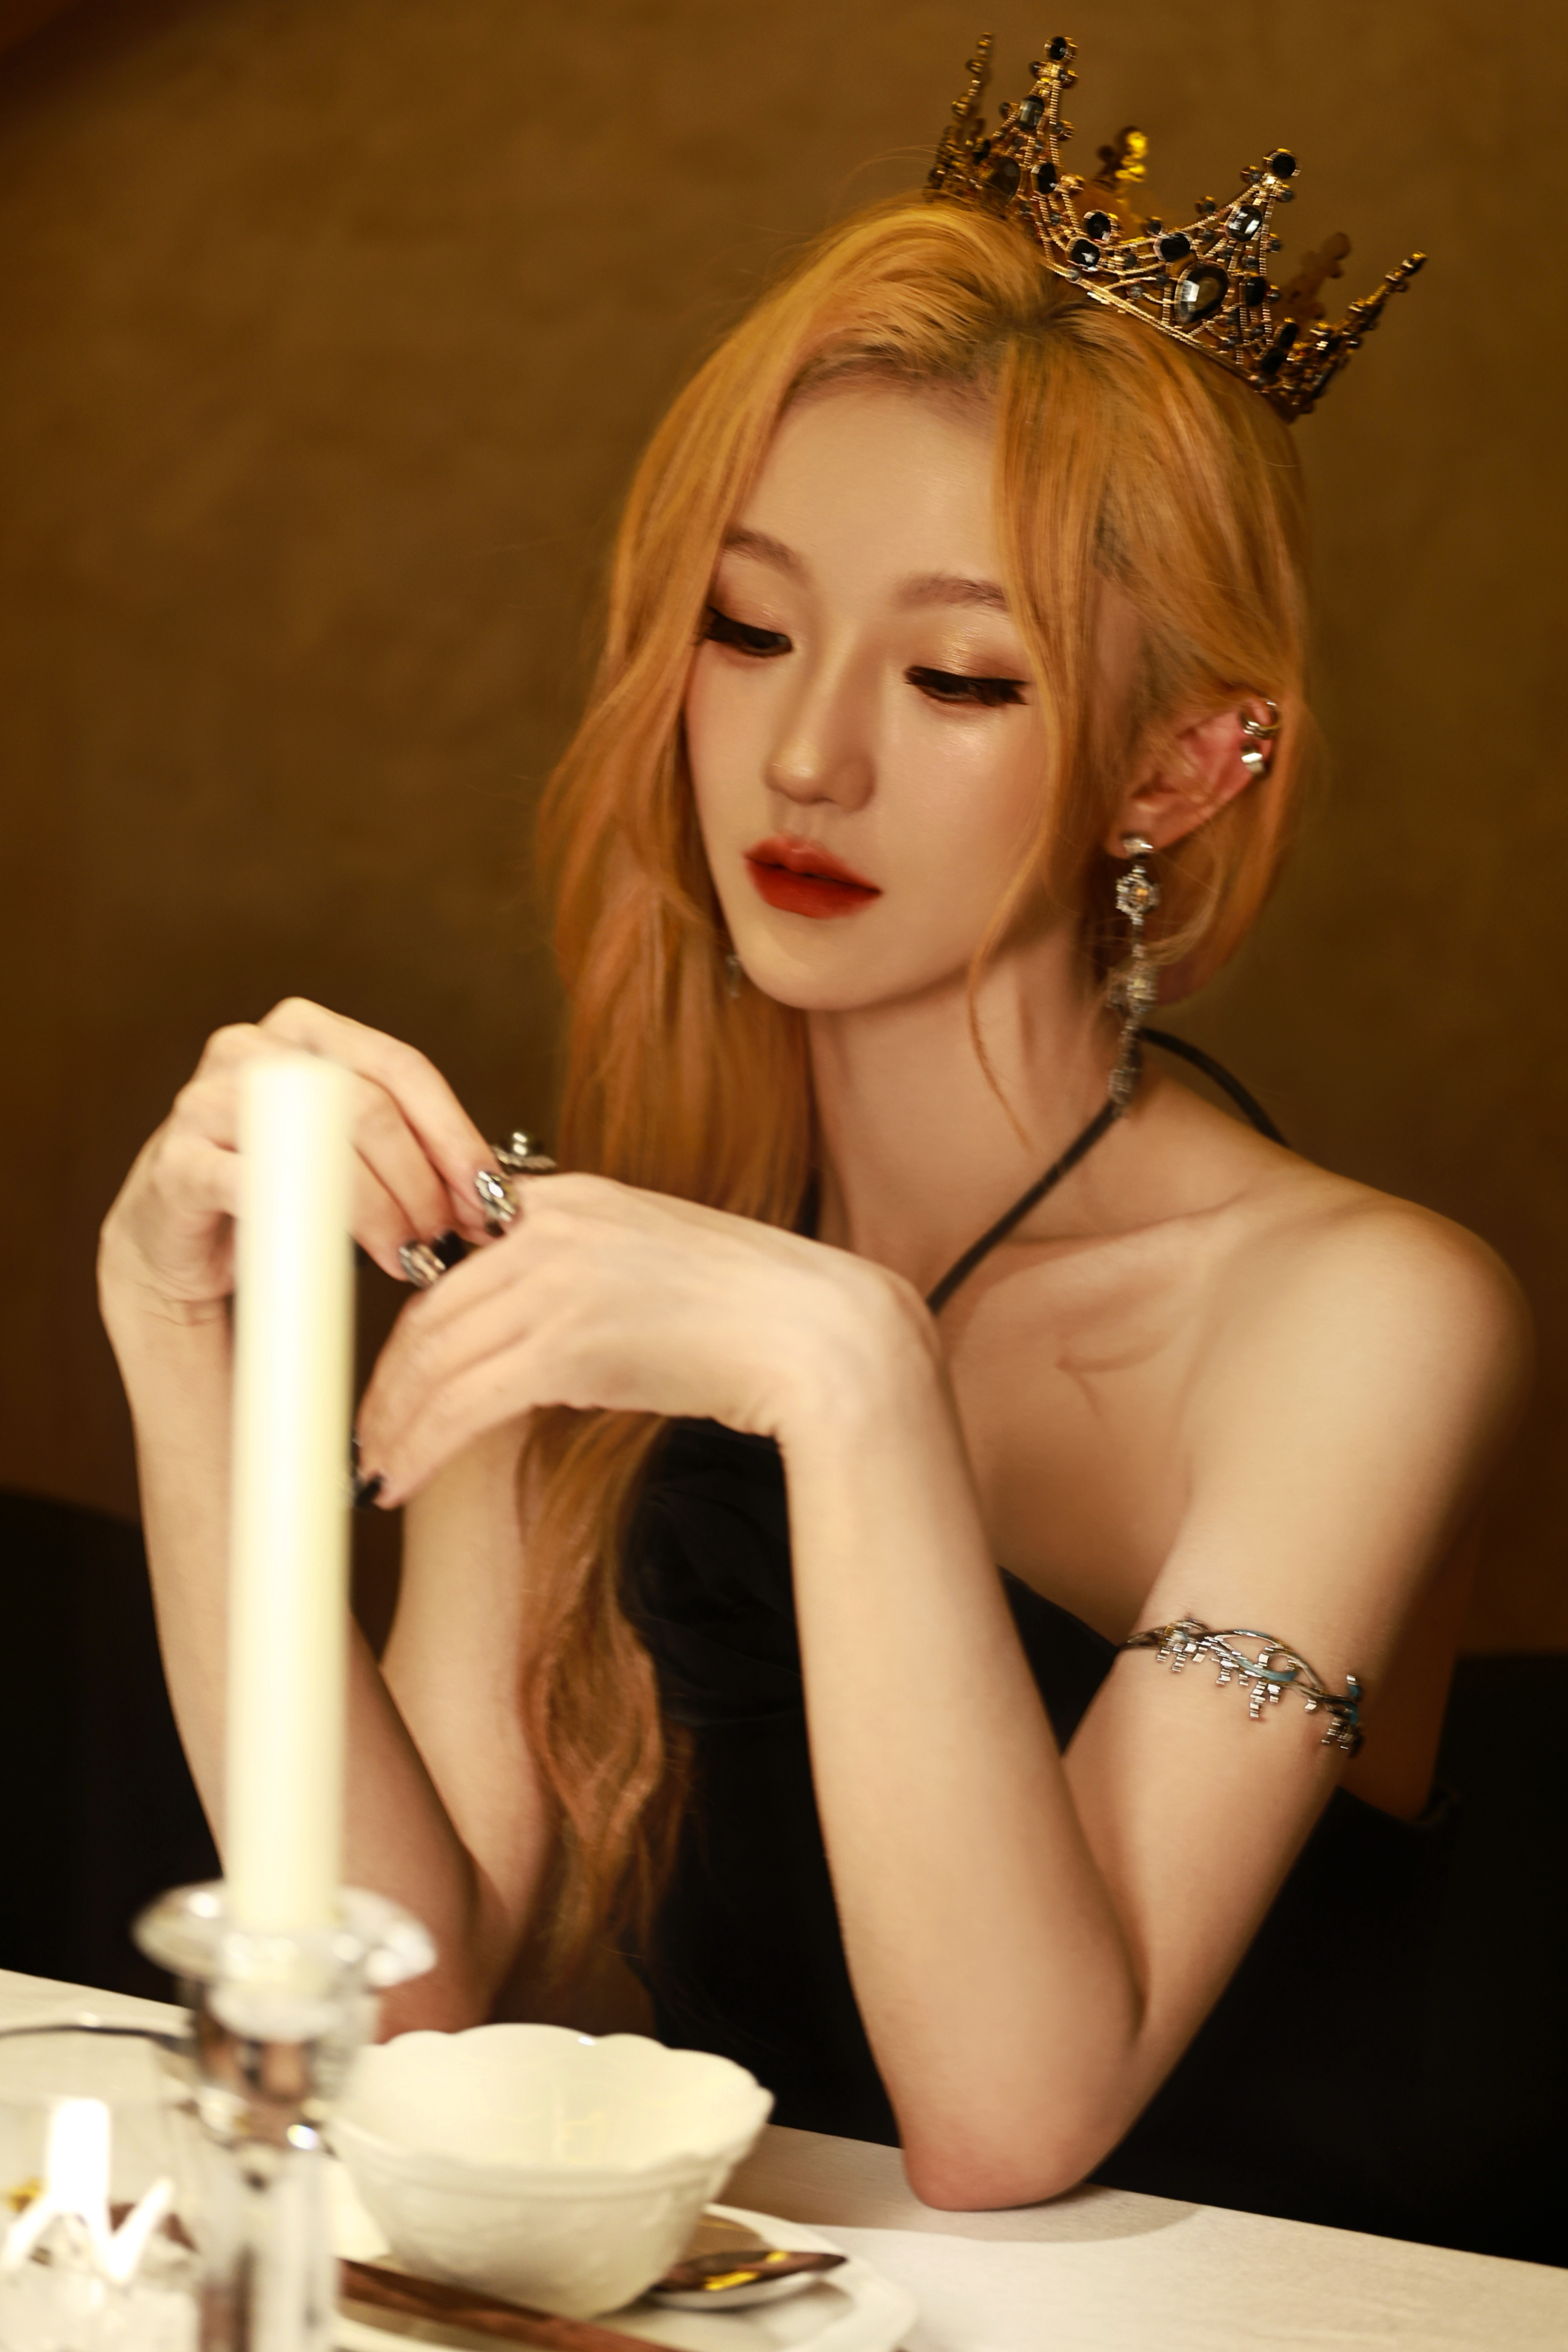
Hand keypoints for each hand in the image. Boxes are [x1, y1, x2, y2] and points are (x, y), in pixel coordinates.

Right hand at [99, 999, 495, 1320]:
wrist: (184, 1239)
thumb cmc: (280, 1189)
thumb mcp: (357, 1157)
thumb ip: (414, 1156)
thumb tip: (494, 1196)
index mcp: (306, 1032)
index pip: (403, 1068)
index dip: (456, 1134)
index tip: (491, 1195)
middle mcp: (252, 1049)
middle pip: (369, 1105)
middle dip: (424, 1180)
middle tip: (449, 1236)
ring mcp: (205, 1101)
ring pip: (320, 1141)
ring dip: (381, 1206)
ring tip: (409, 1254)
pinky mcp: (179, 1164)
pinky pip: (260, 1187)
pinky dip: (314, 1225)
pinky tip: (342, 1259)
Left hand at [354, 1174, 928, 1504]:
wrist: (819, 1335)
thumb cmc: (751, 1313)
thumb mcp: (652, 1263)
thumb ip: (583, 1275)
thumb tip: (532, 1333)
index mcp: (569, 1197)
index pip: (457, 1262)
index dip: (414, 1329)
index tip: (395, 1378)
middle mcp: (551, 1228)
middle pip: (430, 1312)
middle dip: (388, 1385)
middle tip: (364, 1436)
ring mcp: (557, 1282)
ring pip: (434, 1361)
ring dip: (393, 1425)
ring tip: (375, 1471)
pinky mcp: (566, 1346)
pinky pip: (462, 1404)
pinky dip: (421, 1449)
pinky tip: (402, 1482)